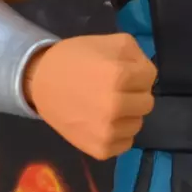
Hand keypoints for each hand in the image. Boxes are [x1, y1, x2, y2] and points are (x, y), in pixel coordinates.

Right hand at [23, 33, 156, 158]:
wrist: (40, 82)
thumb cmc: (76, 58)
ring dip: (127, 115)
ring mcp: (108, 131)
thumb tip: (148, 75)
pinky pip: (125, 143)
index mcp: (120, 76)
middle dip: (134, 93)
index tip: (121, 71)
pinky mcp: (100, 149)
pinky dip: (118, 134)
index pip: (150, 76)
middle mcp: (116, 106)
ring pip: (138, 124)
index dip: (137, 71)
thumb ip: (137, 54)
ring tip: (107, 105)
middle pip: (147, 102)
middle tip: (114, 89)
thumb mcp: (110, 41)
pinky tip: (102, 122)